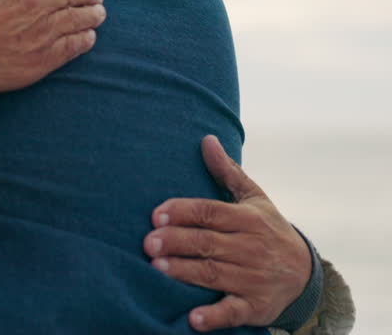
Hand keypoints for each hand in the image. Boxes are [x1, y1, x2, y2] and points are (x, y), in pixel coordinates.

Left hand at [144, 135, 311, 331]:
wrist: (306, 273)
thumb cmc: (267, 229)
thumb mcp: (254, 199)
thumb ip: (227, 172)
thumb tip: (206, 139)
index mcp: (248, 219)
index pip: (210, 213)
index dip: (183, 213)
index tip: (155, 215)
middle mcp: (252, 248)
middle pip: (208, 243)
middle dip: (177, 242)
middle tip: (148, 243)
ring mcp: (254, 279)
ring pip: (215, 274)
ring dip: (186, 272)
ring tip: (157, 268)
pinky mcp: (256, 307)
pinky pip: (233, 312)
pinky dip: (214, 316)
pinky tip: (192, 319)